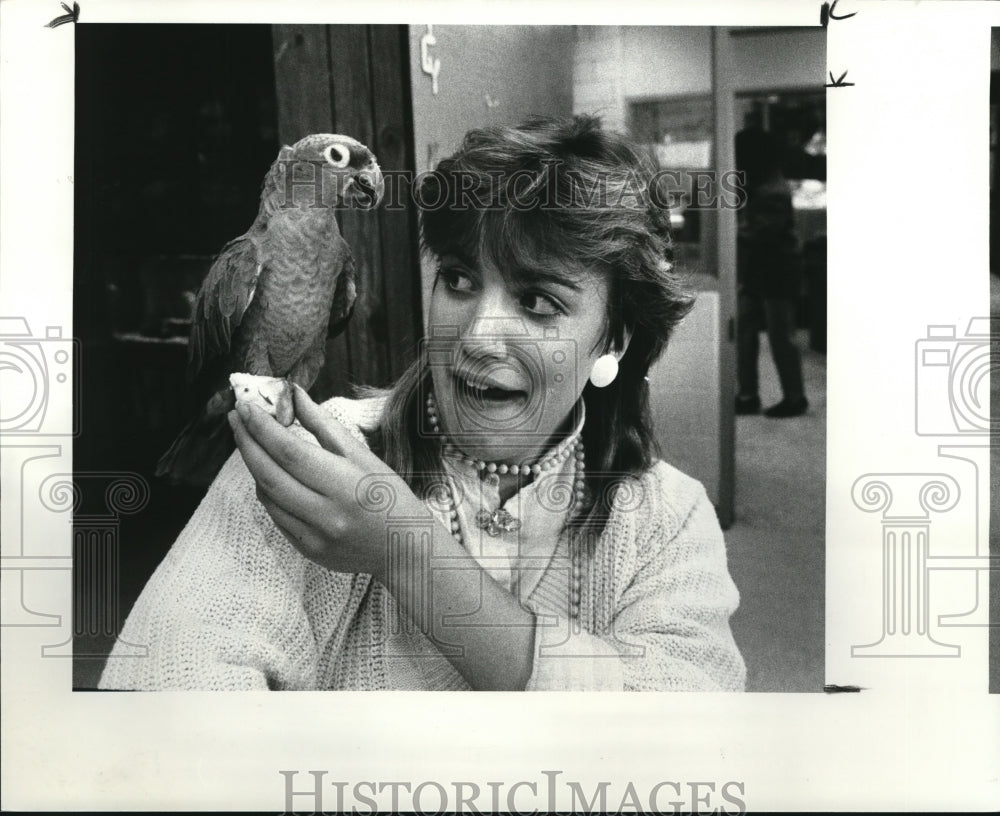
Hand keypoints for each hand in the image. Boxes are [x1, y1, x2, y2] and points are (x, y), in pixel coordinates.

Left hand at [228, 385, 423, 578]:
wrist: (405, 550)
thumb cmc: (390, 497)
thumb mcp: (364, 456)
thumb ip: (324, 426)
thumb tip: (293, 395)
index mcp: (345, 485)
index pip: (290, 452)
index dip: (262, 428)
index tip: (245, 406)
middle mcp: (326, 514)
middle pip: (269, 474)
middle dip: (247, 442)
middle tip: (236, 417)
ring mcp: (313, 536)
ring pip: (267, 496)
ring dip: (254, 466)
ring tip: (252, 442)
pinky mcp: (307, 550)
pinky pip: (276, 516)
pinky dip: (267, 490)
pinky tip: (270, 473)